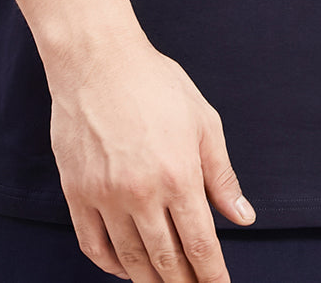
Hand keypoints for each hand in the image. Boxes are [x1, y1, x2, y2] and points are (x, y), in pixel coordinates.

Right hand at [46, 31, 255, 280]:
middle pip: (166, 260)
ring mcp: (105, 196)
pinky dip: (111, 266)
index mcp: (178, 174)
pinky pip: (93, 245)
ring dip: (150, 281)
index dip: (211, 276)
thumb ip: (222, 174)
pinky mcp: (77, 193)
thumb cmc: (155, 83)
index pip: (200, 245)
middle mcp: (141, 193)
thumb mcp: (203, 121)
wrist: (97, 60)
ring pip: (131, 259)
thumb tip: (243, 217)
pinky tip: (126, 270)